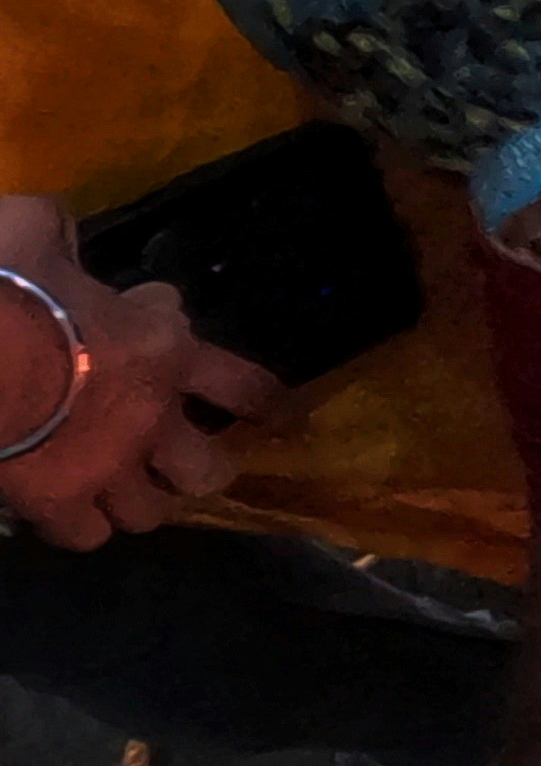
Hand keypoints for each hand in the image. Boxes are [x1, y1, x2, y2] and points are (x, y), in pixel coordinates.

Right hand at [0, 193, 274, 544]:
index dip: (272, 406)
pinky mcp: (50, 502)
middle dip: (201, 470)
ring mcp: (102, 469)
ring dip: (139, 501)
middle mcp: (148, 420)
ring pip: (147, 513)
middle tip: (181, 460)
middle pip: (207, 472)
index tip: (288, 418)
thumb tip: (62, 238)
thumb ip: (61, 237)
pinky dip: (78, 524)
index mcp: (161, 351)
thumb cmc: (2, 283)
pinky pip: (84, 534)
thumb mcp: (33, 231)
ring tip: (120, 488)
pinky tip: (61, 506)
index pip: (245, 386)